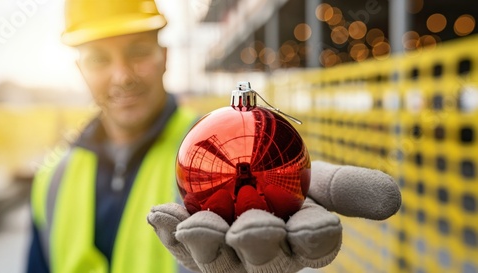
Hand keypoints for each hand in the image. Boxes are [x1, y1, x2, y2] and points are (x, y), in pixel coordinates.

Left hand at [147, 161, 400, 272]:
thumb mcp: (316, 179)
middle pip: (268, 262)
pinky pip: (181, 247)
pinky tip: (159, 215)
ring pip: (220, 261)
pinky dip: (170, 231)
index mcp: (303, 243)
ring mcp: (229, 260)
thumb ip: (347, 187)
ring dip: (207, 244)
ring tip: (192, 224)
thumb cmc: (283, 182)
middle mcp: (268, 260)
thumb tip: (394, 198)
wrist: (242, 177)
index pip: (316, 246)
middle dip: (261, 246)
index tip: (314, 226)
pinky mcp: (193, 253)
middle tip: (250, 229)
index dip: (316, 239)